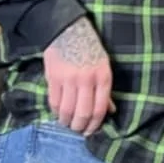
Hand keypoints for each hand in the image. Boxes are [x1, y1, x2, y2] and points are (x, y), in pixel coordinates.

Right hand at [45, 19, 112, 134]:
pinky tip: (58, 113)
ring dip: (66, 122)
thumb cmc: (89, 50)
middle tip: (77, 130)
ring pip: (67, 111)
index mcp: (103, 77)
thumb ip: (105, 90)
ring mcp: (69, 79)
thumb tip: (110, 111)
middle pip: (83, 113)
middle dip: (80, 127)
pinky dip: (56, 112)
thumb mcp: (103, 67)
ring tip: (66, 123)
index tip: (89, 131)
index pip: (100, 110)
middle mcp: (87, 80)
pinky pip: (54, 102)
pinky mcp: (53, 78)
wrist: (68, 31)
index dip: (94, 125)